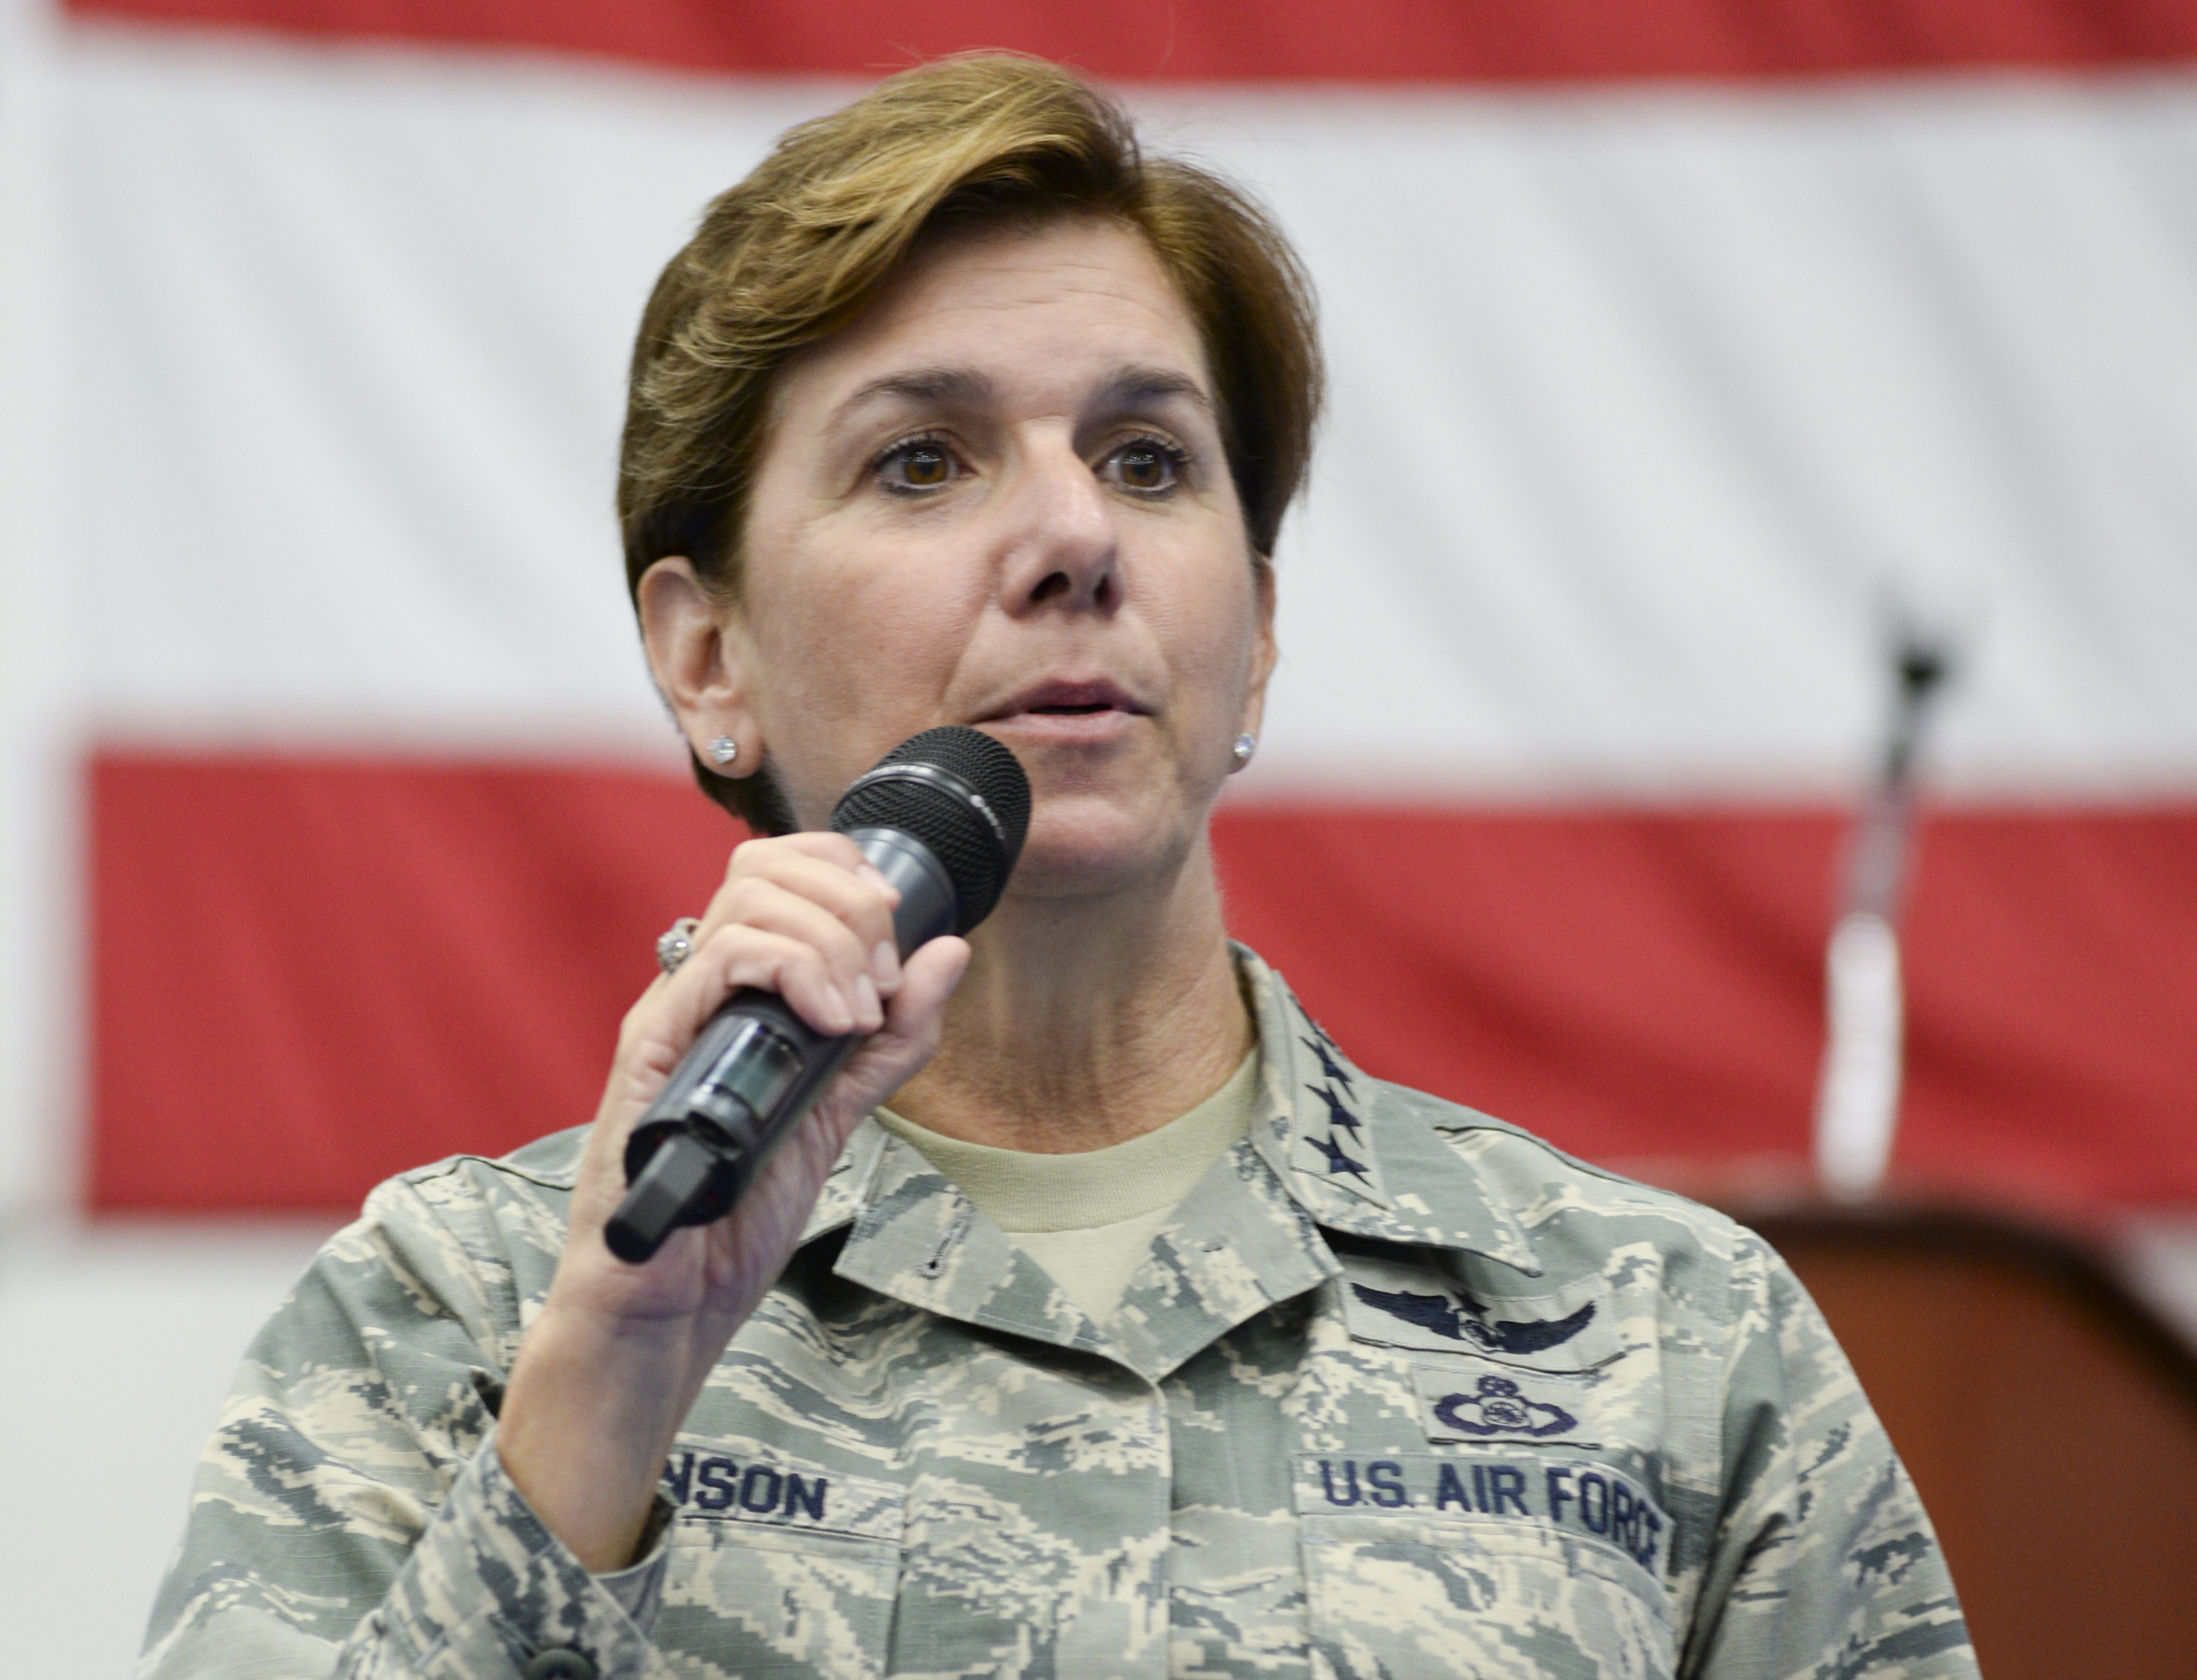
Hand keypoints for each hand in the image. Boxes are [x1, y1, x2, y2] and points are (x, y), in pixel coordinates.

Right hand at [498, 832, 969, 1569]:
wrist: (668, 1306)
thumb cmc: (731, 1219)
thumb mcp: (840, 1112)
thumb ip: (892, 1038)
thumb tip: (947, 952)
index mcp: (736, 994)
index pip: (778, 872)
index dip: (845, 873)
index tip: (896, 927)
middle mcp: (697, 991)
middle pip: (762, 867)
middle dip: (848, 900)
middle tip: (881, 977)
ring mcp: (671, 1015)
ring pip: (746, 903)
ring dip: (830, 942)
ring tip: (860, 1014)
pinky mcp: (650, 1050)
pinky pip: (718, 963)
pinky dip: (793, 973)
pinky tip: (830, 1027)